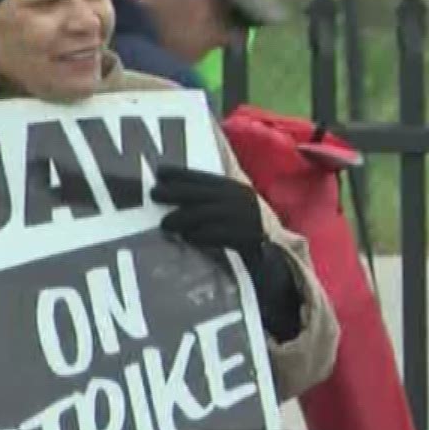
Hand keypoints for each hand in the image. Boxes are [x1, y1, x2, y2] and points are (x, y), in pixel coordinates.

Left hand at [151, 163, 304, 341]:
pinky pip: (219, 234)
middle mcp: (241, 199)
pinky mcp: (248, 238)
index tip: (160, 172)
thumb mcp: (229, 210)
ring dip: (183, 217)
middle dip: (176, 192)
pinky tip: (187, 237)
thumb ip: (207, 202)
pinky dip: (201, 235)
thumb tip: (170, 194)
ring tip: (166, 223)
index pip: (204, 177)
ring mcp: (245, 218)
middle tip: (154, 195)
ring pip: (207, 213)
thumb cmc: (242, 233)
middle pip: (202, 193)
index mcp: (236, 189)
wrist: (274, 257)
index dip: (181, 173)